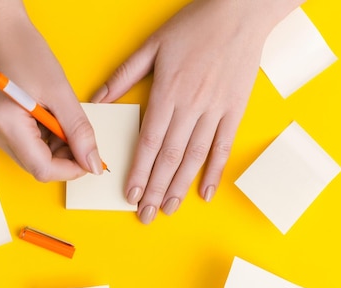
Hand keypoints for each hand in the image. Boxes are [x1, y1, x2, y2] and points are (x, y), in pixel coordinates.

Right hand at [0, 0, 103, 180]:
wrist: (1, 31)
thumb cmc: (25, 52)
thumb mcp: (60, 92)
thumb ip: (79, 131)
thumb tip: (93, 162)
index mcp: (7, 126)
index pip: (43, 169)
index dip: (72, 170)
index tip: (92, 160)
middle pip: (38, 166)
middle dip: (66, 158)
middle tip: (82, 135)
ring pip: (35, 158)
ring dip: (58, 148)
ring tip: (65, 119)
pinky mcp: (0, 127)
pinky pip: (29, 145)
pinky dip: (48, 139)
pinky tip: (54, 118)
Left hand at [92, 0, 302, 222]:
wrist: (241, 12)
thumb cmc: (195, 26)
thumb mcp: (153, 45)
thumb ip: (125, 74)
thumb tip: (99, 98)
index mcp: (168, 91)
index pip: (149, 141)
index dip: (139, 171)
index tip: (131, 194)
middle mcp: (191, 106)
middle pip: (170, 156)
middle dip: (156, 189)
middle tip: (146, 215)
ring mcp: (216, 110)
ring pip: (195, 157)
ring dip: (181, 186)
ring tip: (170, 209)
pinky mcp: (235, 111)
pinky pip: (224, 147)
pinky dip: (215, 172)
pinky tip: (206, 193)